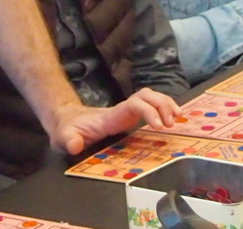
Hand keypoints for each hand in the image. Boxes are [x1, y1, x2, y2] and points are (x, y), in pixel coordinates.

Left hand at [48, 88, 179, 154]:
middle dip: (162, 104)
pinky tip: (173, 118)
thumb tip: (74, 145)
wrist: (65, 120)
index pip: (134, 105)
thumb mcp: (64, 137)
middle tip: (173, 122)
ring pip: (149, 97)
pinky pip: (149, 107)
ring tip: (178, 118)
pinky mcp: (128, 116)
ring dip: (165, 103)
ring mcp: (125, 112)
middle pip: (146, 95)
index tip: (160, 126)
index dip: (149, 111)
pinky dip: (163, 108)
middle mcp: (121, 110)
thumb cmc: (67, 129)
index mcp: (111, 116)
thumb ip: (69, 140)